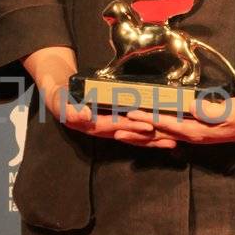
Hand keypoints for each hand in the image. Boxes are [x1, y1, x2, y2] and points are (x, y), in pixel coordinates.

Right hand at [29, 58, 171, 146]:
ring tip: (174, 141)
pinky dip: (148, 132)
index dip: (132, 128)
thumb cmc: (60, 97)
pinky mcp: (115, 122)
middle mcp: (104, 129)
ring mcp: (110, 127)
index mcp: (92, 125)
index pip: (115, 127)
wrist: (60, 94)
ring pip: (134, 135)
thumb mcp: (60, 101)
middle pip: (129, 135)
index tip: (148, 127)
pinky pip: (133, 129)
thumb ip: (69, 109)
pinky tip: (163, 132)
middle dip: (150, 138)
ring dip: (153, 139)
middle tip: (171, 138)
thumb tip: (84, 116)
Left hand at [117, 91, 234, 146]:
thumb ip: (211, 111)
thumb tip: (192, 107)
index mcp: (197, 131)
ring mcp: (190, 135)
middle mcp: (190, 135)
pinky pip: (167, 134)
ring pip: (160, 136)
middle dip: (137, 133)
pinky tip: (142, 133)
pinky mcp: (192, 131)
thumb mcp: (230, 111)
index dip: (149, 119)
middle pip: (158, 135)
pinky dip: (152, 133)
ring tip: (121, 134)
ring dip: (140, 136)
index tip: (132, 114)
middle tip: (116, 129)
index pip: (167, 125)